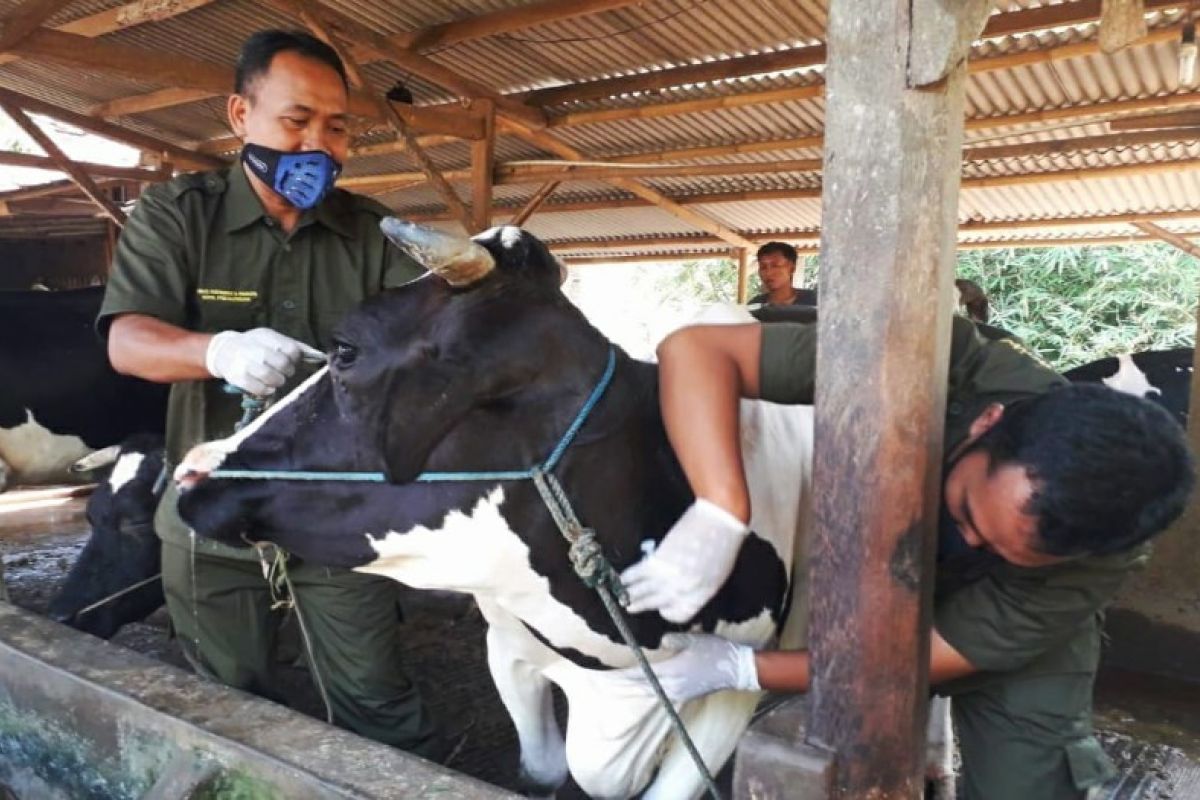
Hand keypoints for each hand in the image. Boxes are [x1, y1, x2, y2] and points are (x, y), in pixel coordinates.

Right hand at [205, 328, 323, 396]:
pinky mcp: (239, 378)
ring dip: (278, 381)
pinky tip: (267, 387)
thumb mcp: (271, 338)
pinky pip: (259, 389)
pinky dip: (267, 390)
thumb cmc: (254, 345)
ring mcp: (246, 364)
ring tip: (276, 379)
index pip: (291, 349)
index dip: (295, 358)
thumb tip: (318, 355)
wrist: (224, 350)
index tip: (291, 361)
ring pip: (272, 377)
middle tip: (284, 372)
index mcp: (266, 337)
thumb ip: (293, 346)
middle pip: (283, 364)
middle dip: (287, 371)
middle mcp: (255, 349)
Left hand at [612, 633, 759, 704]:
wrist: (739, 670)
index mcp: (673, 672)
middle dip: (623, 683)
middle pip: (642, 686)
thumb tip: (660, 640)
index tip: (606, 674)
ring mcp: (679, 692)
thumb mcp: (695, 640)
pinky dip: (648, 688)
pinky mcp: (686, 694)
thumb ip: (675, 640)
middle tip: (606, 680)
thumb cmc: (718, 652)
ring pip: (650, 691)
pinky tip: (645, 684)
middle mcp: (673, 686)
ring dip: (635, 686)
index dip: (622, 675)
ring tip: (620, 683)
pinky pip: (660, 693)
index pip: (641, 675)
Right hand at [620, 498, 747, 621]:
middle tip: (630, 606)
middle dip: (641, 605)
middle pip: (656, 603)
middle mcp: (683, 590)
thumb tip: (682, 590)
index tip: (660, 608)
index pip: (679, 614)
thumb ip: (698, 587)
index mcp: (701, 595)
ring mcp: (669, 577)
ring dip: (629, 594)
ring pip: (642, 591)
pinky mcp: (658, 561)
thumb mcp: (716, 574)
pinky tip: (621, 580)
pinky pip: (637, 574)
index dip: (667, 612)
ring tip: (622, 597)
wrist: (720, 520)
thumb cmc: (723, 543)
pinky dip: (627, 578)